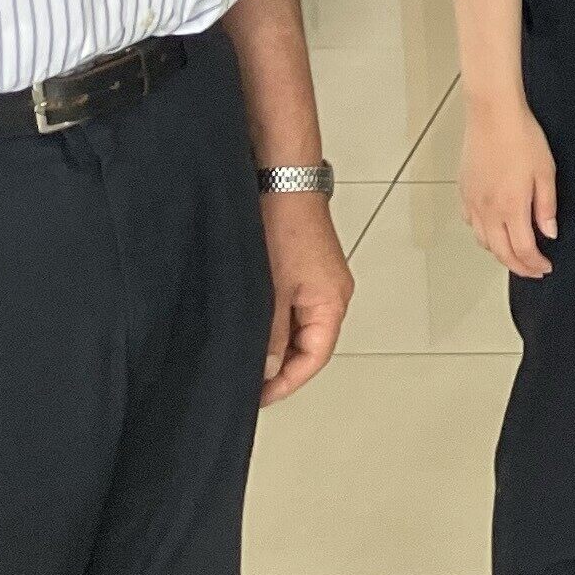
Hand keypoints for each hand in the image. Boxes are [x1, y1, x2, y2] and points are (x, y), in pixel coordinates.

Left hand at [258, 189, 352, 404]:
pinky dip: (273, 319)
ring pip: (298, 325)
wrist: (282, 177)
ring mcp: (318, 279)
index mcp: (331, 303)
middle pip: (310, 344)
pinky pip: (292, 304)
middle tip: (247, 380)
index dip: (287, 382)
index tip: (259, 396)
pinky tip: (250, 321)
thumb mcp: (272, 290)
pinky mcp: (303, 265)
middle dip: (281, 365)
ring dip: (275, 341)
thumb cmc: (282, 226)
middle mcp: (331, 293)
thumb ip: (272, 334)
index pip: (315, 358)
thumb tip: (270, 369)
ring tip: (243, 353)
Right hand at [461, 92, 558, 280]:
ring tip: (516, 253)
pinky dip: (483, 234)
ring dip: (500, 252)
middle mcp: (488, 209)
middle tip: (533, 270)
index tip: (545, 267)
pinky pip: (471, 223)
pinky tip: (493, 229)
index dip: (535, 264)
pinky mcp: (464, 190)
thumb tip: (550, 232)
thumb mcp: (545, 172)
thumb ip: (546, 207)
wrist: (493, 114)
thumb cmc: (521, 137)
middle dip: (519, 266)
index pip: (522, 250)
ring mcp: (472, 201)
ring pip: (483, 240)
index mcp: (511, 207)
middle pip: (501, 252)